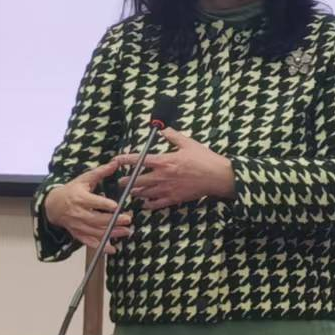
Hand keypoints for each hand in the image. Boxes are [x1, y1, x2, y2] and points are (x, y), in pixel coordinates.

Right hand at [42, 159, 133, 253]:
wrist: (53, 205)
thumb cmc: (72, 190)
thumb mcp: (85, 179)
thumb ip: (100, 172)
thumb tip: (115, 162)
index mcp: (80, 198)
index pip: (93, 201)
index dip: (104, 204)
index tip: (116, 206)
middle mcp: (78, 213)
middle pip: (96, 219)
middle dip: (113, 221)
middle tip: (128, 220)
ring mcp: (77, 225)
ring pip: (95, 231)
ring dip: (111, 233)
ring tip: (125, 232)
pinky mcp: (77, 233)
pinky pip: (88, 242)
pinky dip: (100, 246)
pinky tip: (112, 249)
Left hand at [113, 127, 234, 210]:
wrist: (217, 177)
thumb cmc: (204, 159)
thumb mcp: (188, 143)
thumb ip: (173, 136)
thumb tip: (163, 129)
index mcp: (164, 161)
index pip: (139, 160)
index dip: (125, 159)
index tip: (116, 160)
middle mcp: (162, 176)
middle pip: (137, 180)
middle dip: (126, 181)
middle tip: (120, 181)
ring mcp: (167, 189)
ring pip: (145, 193)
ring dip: (136, 193)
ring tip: (131, 192)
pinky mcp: (174, 198)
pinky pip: (157, 204)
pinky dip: (148, 205)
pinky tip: (145, 204)